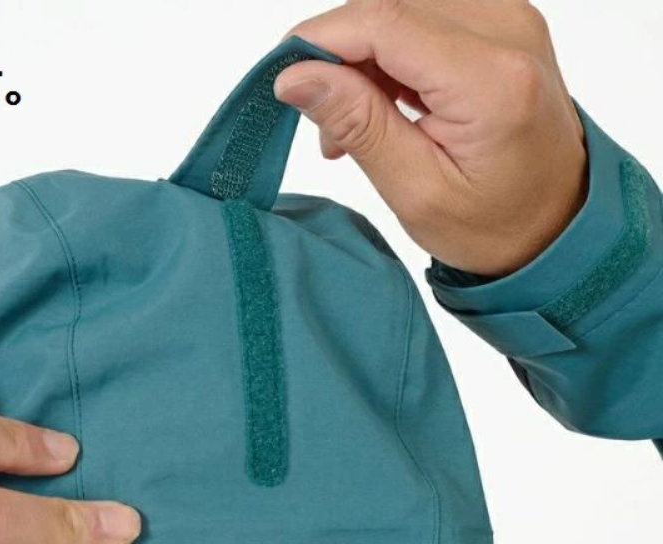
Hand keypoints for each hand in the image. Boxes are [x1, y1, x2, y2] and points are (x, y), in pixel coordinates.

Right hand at [275, 0, 588, 276]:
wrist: (559, 225)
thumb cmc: (494, 225)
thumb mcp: (416, 191)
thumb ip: (358, 125)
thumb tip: (295, 75)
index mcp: (490, 81)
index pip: (384, 22)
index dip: (320, 41)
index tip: (281, 80)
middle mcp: (508, 30)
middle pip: (390, 7)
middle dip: (339, 55)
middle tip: (324, 123)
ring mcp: (510, 18)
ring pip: (402, 8)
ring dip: (362, 58)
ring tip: (354, 125)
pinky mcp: (503, 22)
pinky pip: (425, 16)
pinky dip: (389, 56)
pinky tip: (383, 105)